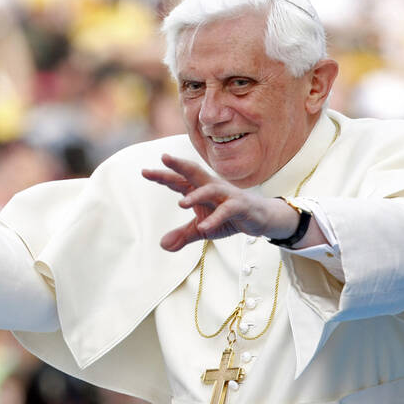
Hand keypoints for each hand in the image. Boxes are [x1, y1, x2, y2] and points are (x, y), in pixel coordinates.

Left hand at [142, 154, 298, 251]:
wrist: (259, 218)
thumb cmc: (228, 217)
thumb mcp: (202, 228)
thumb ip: (183, 235)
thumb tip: (163, 245)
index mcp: (199, 188)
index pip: (178, 180)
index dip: (162, 175)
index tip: (144, 171)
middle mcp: (211, 186)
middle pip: (193, 172)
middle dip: (178, 165)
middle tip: (163, 158)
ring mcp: (226, 194)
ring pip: (209, 189)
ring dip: (195, 196)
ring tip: (181, 204)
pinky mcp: (240, 206)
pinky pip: (226, 210)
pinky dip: (215, 218)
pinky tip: (204, 227)